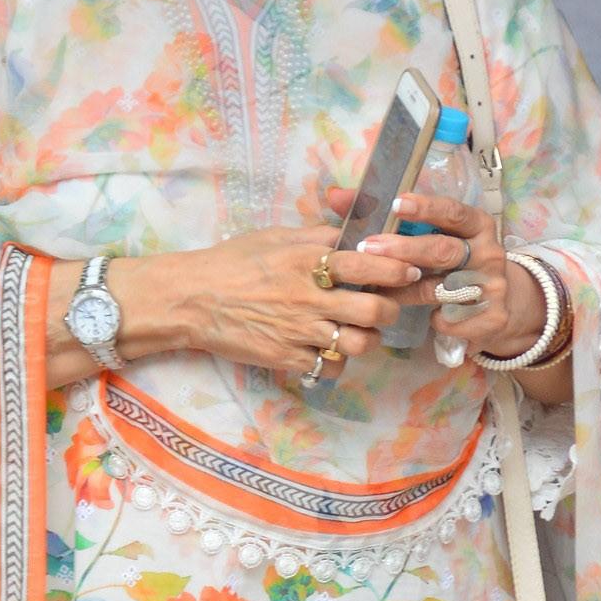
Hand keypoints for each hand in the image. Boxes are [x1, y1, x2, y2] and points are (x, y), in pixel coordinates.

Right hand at [184, 209, 409, 387]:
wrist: (193, 299)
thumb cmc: (233, 262)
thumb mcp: (276, 237)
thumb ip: (318, 236)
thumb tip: (353, 233)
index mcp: (307, 260)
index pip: (368, 264)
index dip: (396, 269)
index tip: (407, 271)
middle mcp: (309, 297)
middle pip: (374, 310)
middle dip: (389, 310)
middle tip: (384, 307)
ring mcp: (299, 331)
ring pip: (358, 344)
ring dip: (366, 338)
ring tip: (357, 330)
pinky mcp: (288, 359)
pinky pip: (331, 367)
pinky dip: (336, 360)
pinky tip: (328, 349)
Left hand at [356, 189, 549, 363]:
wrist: (500, 304)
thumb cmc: (453, 264)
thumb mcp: (432, 236)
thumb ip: (389, 219)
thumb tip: (336, 196)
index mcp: (476, 225)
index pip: (453, 211)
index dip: (426, 207)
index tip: (397, 204)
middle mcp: (488, 252)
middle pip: (443, 250)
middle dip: (404, 250)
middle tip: (368, 249)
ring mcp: (493, 286)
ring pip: (441, 289)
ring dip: (405, 290)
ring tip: (376, 290)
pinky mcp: (493, 318)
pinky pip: (452, 320)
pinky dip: (434, 320)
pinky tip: (424, 319)